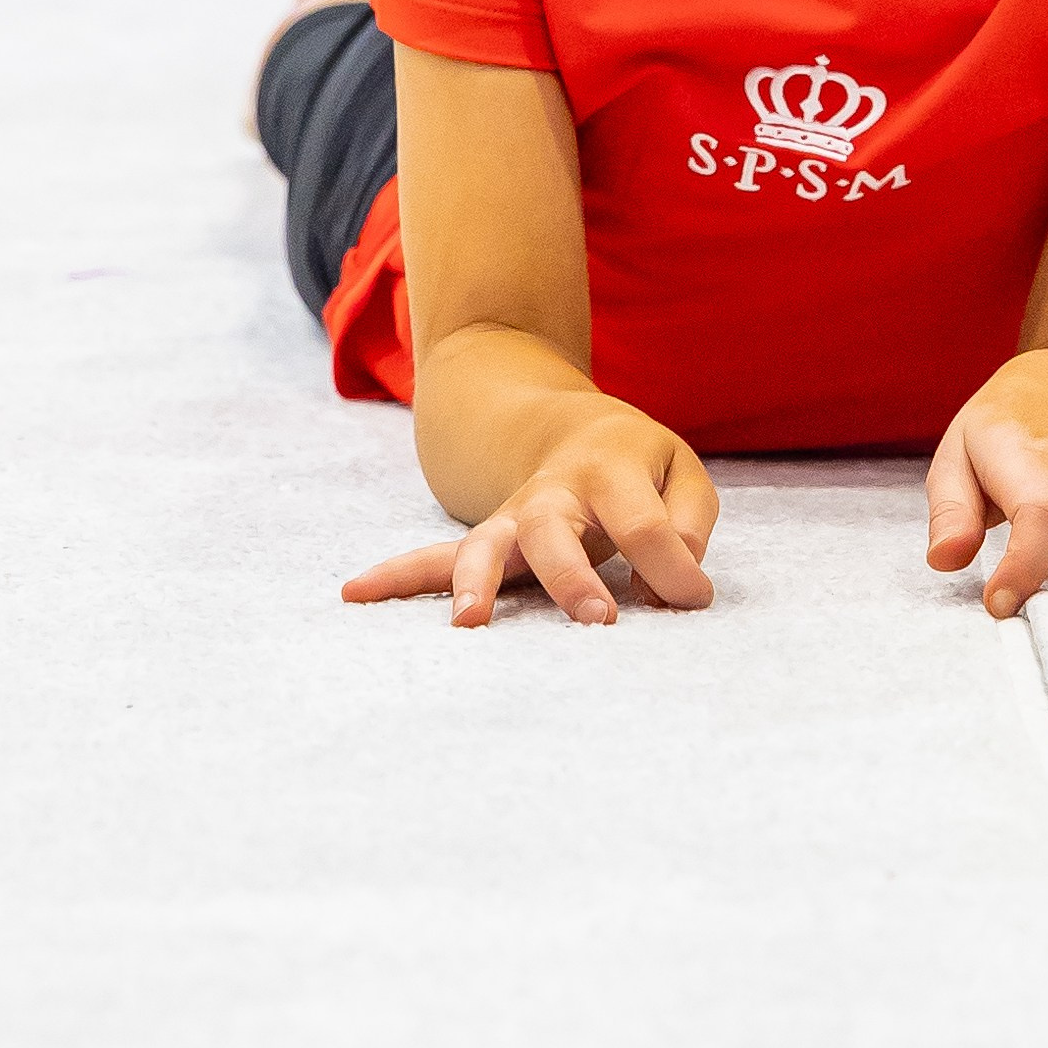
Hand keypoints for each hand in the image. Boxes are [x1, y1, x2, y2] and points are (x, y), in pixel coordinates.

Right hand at [343, 406, 717, 627]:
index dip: (672, 566)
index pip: (645, 525)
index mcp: (611, 468)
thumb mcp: (680, 472)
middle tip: (597, 620)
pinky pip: (434, 560)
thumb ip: (688, 523)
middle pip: (555, 530)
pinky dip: (397, 576)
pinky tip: (354, 593)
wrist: (569, 425)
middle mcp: (554, 492)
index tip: (692, 599)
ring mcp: (511, 519)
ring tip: (467, 622)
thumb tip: (676, 589)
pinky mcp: (485, 543)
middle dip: (573, 576)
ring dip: (476, 581)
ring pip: (483, 544)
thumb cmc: (636, 464)